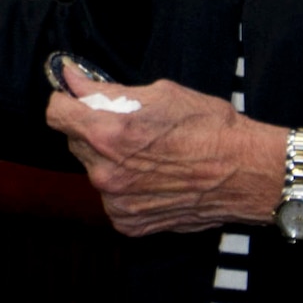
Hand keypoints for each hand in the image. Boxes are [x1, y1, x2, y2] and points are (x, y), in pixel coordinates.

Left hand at [47, 66, 286, 235]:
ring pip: (95, 171)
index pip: (55, 113)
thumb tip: (72, 79)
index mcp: (108, 133)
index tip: (80, 101)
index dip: (68, 102)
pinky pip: (113, 198)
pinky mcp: (130, 223)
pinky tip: (155, 178)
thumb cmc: (209, 127)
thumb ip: (106, 90)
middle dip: (94, 130)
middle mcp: (106, 172)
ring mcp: (117, 202)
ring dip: (111, 161)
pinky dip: (127, 188)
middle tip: (130, 125)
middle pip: (75, 142)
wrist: (247, 171)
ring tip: (150, 154)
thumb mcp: (158, 93)